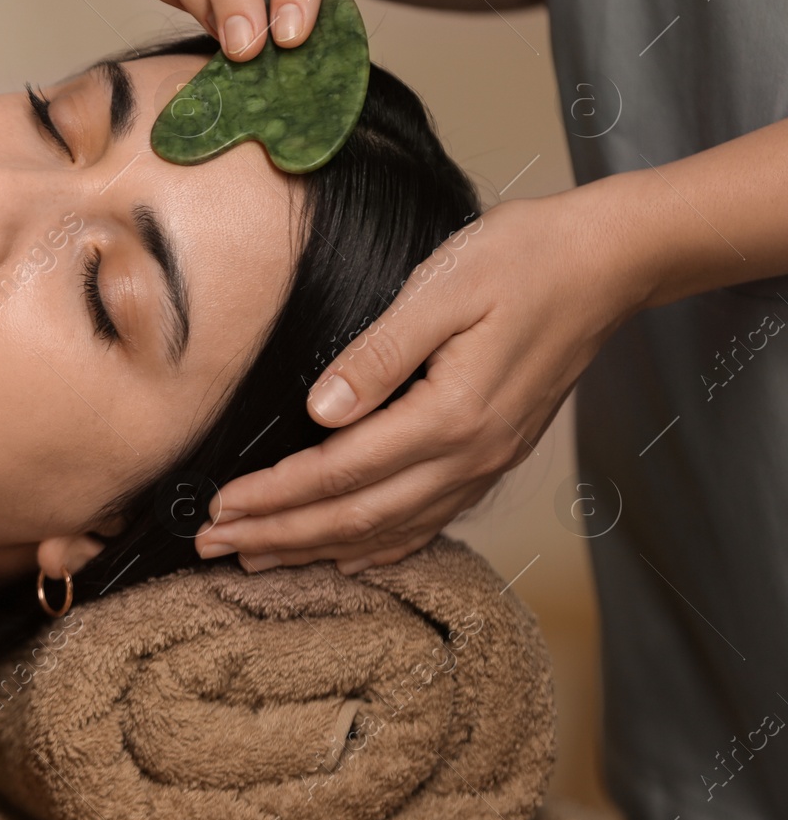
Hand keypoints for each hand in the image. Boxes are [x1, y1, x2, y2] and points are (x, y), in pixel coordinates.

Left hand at [193, 187, 650, 574]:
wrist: (606, 263)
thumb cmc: (521, 259)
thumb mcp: (439, 289)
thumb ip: (377, 355)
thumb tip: (319, 411)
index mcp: (449, 416)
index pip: (337, 473)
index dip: (273, 496)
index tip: (219, 508)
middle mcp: (469, 455)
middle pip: (355, 517)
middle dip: (278, 536)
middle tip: (213, 547)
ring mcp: (486, 463)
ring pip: (388, 530)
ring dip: (316, 548)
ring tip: (258, 560)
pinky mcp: (495, 456)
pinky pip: (429, 520)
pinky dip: (380, 547)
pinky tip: (347, 557)